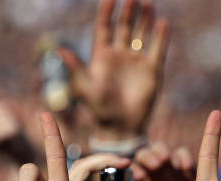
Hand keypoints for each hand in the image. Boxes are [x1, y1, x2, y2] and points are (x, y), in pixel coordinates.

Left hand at [57, 0, 168, 137]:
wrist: (119, 128)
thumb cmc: (99, 110)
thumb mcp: (84, 88)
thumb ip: (75, 68)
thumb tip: (59, 50)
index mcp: (102, 56)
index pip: (104, 27)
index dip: (106, 12)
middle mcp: (119, 54)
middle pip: (124, 25)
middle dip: (128, 10)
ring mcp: (136, 61)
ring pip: (141, 33)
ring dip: (144, 18)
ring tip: (147, 3)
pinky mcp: (152, 70)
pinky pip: (157, 49)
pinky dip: (160, 37)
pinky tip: (162, 23)